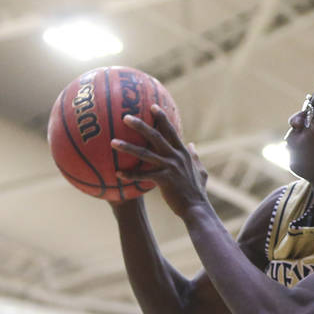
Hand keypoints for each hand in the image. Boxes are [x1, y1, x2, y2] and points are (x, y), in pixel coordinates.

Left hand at [111, 104, 209, 219]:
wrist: (197, 209)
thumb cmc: (196, 192)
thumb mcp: (200, 171)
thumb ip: (195, 157)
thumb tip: (193, 144)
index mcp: (182, 153)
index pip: (171, 131)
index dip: (162, 117)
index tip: (153, 105)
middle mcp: (176, 157)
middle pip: (155, 136)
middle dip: (140, 125)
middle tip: (125, 117)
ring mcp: (170, 167)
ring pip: (145, 154)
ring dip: (128, 147)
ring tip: (112, 142)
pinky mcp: (164, 180)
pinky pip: (143, 176)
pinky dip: (129, 174)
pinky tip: (116, 174)